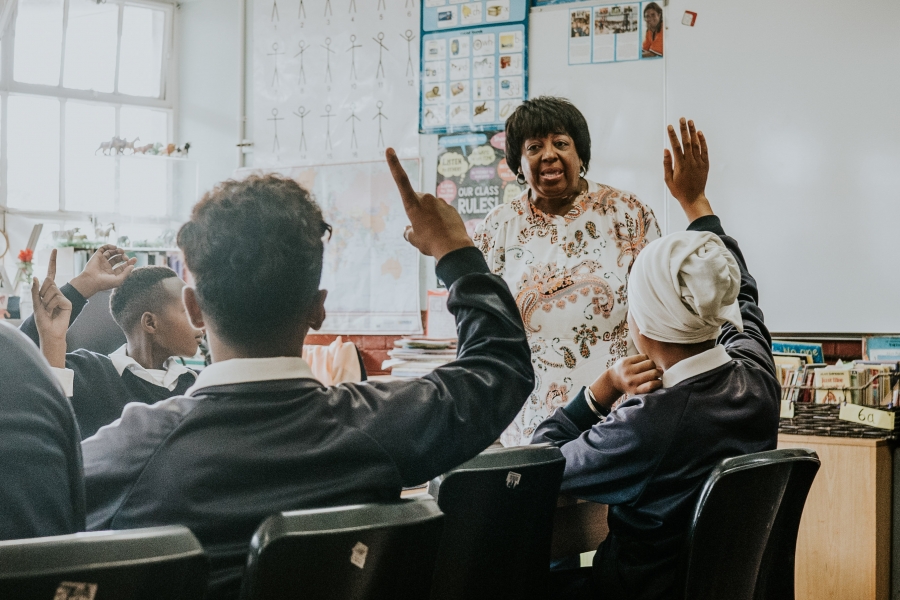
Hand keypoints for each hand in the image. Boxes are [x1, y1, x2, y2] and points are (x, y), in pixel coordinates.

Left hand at [31, 249, 70, 367]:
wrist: (51, 332)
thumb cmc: (43, 320)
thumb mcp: (35, 304)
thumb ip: (35, 291)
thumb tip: (36, 277)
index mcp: (49, 291)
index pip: (51, 274)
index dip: (52, 262)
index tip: (54, 250)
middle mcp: (58, 292)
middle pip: (48, 282)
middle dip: (41, 294)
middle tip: (44, 307)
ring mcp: (64, 297)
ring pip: (51, 291)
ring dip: (45, 302)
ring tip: (49, 311)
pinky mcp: (68, 303)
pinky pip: (56, 298)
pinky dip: (51, 306)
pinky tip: (55, 312)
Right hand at [69, 244, 136, 297]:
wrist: (91, 281)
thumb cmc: (104, 283)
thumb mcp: (119, 280)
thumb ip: (126, 273)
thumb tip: (132, 266)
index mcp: (113, 273)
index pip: (123, 266)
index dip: (129, 262)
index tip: (134, 259)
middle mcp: (107, 267)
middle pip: (118, 258)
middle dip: (123, 256)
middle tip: (126, 257)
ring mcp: (102, 261)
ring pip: (111, 253)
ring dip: (118, 250)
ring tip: (121, 251)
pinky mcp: (97, 256)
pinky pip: (103, 248)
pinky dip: (109, 246)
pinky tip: (115, 247)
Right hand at [386, 148, 473, 260]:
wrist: (453, 247)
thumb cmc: (430, 243)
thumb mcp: (413, 239)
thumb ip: (409, 232)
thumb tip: (408, 230)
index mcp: (413, 204)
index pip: (401, 180)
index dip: (394, 164)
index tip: (389, 149)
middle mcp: (426, 199)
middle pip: (418, 202)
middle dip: (419, 212)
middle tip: (423, 230)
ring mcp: (440, 202)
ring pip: (431, 208)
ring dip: (431, 218)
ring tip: (435, 234)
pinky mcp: (451, 208)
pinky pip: (443, 213)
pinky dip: (441, 221)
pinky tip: (444, 233)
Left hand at [589, 354, 661, 408]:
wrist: (613, 379)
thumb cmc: (631, 385)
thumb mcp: (639, 390)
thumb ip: (650, 386)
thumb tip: (662, 374)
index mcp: (635, 390)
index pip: (651, 385)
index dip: (659, 383)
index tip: (660, 382)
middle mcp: (631, 380)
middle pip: (653, 373)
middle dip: (659, 372)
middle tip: (657, 373)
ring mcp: (627, 370)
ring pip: (650, 363)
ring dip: (653, 365)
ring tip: (650, 368)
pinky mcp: (625, 361)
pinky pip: (644, 356)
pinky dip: (647, 359)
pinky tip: (643, 363)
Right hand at [664, 118, 713, 221]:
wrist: (694, 198)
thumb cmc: (679, 190)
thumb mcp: (668, 179)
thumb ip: (667, 164)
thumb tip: (666, 150)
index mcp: (680, 165)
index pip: (676, 147)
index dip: (673, 136)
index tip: (670, 126)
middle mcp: (690, 162)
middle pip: (687, 142)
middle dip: (684, 130)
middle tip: (682, 119)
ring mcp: (699, 163)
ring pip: (696, 144)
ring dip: (693, 132)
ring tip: (690, 121)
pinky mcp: (705, 164)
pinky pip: (704, 150)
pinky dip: (702, 141)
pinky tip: (699, 133)